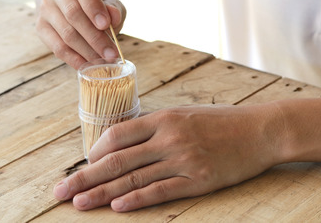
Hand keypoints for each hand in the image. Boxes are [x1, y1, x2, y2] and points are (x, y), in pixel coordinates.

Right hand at [35, 0, 125, 68]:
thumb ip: (114, 7)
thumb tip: (113, 18)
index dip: (92, 6)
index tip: (106, 25)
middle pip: (73, 14)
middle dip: (95, 37)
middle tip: (112, 53)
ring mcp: (45, 6)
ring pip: (65, 33)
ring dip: (87, 51)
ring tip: (104, 61)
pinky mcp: (41, 25)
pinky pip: (56, 46)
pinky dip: (73, 58)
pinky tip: (87, 65)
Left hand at [53, 104, 283, 211]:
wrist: (260, 130)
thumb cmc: (222, 122)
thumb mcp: (186, 114)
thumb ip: (157, 126)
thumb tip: (126, 141)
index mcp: (164, 118)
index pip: (118, 134)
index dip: (95, 151)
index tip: (83, 165)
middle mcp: (169, 137)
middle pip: (118, 159)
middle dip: (85, 176)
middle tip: (60, 191)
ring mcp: (184, 159)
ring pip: (134, 178)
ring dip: (103, 193)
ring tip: (79, 204)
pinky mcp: (199, 179)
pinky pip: (161, 191)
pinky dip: (137, 200)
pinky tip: (118, 207)